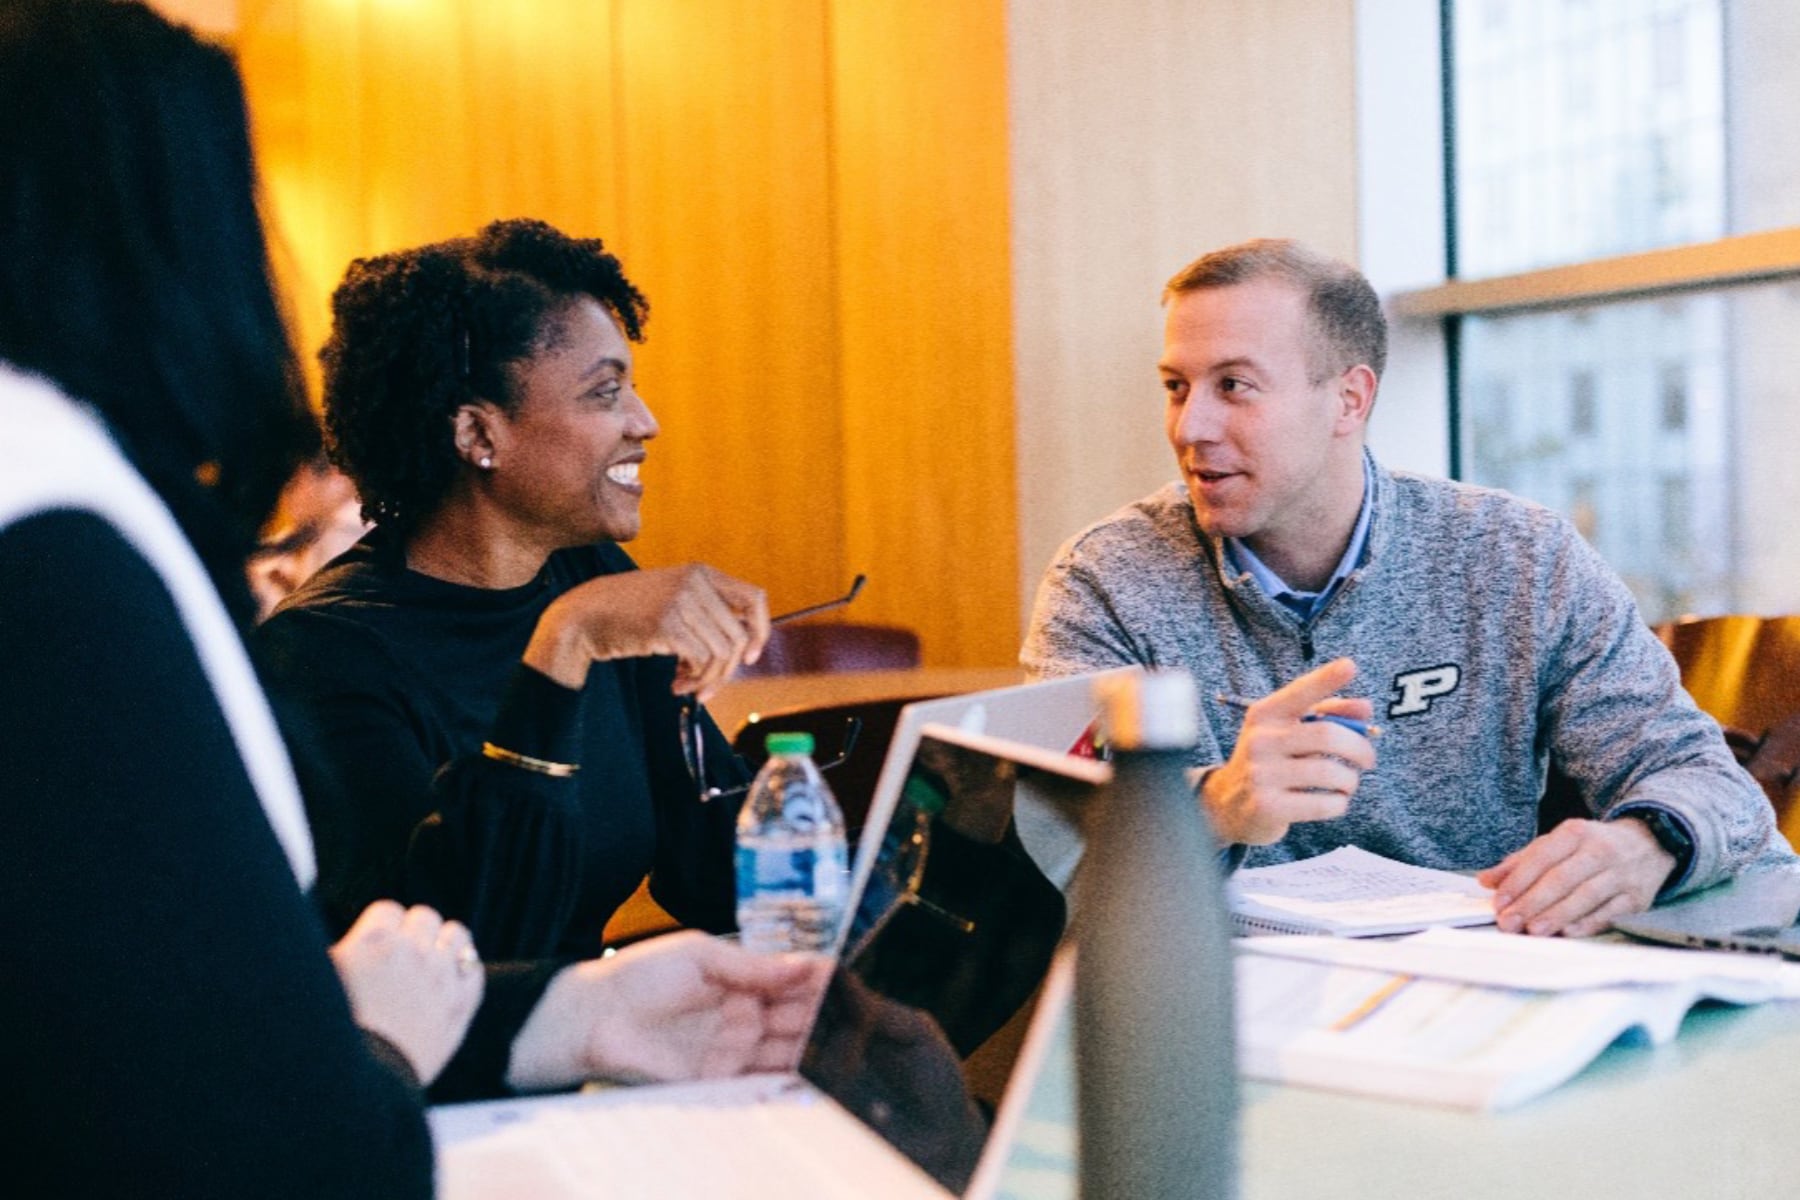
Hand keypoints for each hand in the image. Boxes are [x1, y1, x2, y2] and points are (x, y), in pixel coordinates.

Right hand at [329, 901, 483, 1084]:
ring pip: (457, 935)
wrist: (356, 1089)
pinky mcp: (462, 1006)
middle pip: (424, 917)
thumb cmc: (327, 1038)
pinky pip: (475, 970)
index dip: (380, 927)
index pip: (388, 910)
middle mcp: (413, 953)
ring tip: (429, 964)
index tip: (375, 945)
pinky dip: (464, 971)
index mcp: (374, 943)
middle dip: (412, 932)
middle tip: (399, 957)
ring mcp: (443, 978)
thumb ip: (337, 955)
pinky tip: (449, 982)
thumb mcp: (319, 985)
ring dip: (443, 945)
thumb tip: (339, 944)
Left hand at [504, 931, 831, 1091]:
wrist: (594, 1016)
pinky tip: (807, 1068)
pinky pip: (761, 1080)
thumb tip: (801, 965)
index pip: (792, 979)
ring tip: (840, 1041)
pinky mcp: (721, 1080)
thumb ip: (752, 964)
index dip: (819, 978)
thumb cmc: (640, 974)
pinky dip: (786, 1075)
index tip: (842, 977)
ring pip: (787, 1049)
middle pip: (797, 1016)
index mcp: (744, 979)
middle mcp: (746, 1014)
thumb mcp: (700, 954)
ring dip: (812, 1046)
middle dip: (824, 1014)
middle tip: (853, 1013)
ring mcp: (735, 1048)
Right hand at [524, 564, 769, 698]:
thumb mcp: (672, 600)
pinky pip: (701, 661)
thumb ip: (705, 613)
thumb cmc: (627, 615)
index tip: (749, 656)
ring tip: (686, 686)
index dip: (760, 631)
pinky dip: (693, 680)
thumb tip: (744, 649)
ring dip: (707, 679)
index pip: (755, 598)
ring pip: (722, 652)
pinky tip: (675, 684)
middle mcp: (695, 582)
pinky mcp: (667, 624)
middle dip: (726, 669)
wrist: (582, 616)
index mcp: (701, 572)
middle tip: (705, 686)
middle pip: (738, 635)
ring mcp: (681, 601)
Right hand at [1201, 658, 1375, 844]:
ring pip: (1330, 772)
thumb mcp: (1289, 733)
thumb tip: (1365, 707)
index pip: (1300, 692)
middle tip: (1369, 760)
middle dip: (1360, 749)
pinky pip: (1324, 803)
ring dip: (1350, 781)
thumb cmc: (1271, 762)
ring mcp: (1261, 774)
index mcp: (1265, 714)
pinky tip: (1333, 801)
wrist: (1229, 806)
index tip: (1350, 665)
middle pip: (1327, 736)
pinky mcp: (1268, 806)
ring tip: (1347, 784)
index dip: (1326, 679)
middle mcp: (1260, 740)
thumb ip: (1327, 715)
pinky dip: (1339, 803)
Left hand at [1476, 818, 1674, 936]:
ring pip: (1585, 897)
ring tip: (1532, 930)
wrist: (1650, 843)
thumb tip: (1486, 880)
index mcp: (1575, 833)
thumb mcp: (1557, 844)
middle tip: (1508, 922)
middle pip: (1561, 879)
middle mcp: (1600, 851)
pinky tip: (1565, 932)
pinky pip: (1608, 913)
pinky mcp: (1637, 898)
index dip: (1518, 881)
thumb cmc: (1592, 846)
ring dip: (1556, 916)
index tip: (1498, 902)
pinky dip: (1585, 924)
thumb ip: (1521, 862)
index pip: (1541, 857)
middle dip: (1532, 903)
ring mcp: (1621, 875)